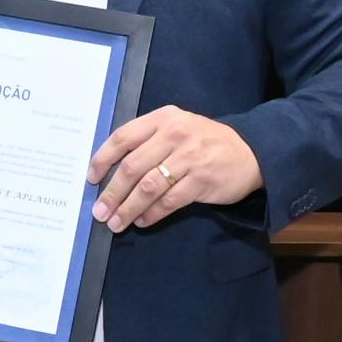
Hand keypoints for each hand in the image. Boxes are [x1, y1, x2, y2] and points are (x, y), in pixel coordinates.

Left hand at [89, 105, 261, 233]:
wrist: (250, 152)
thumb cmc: (204, 142)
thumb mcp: (177, 128)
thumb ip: (148, 142)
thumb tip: (110, 172)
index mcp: (163, 118)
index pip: (123, 137)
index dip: (103, 159)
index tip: (91, 179)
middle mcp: (175, 134)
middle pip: (132, 167)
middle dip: (112, 193)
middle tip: (100, 212)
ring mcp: (190, 157)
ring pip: (148, 187)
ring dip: (128, 208)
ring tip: (116, 222)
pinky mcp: (202, 180)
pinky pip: (168, 201)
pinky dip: (151, 214)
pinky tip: (142, 221)